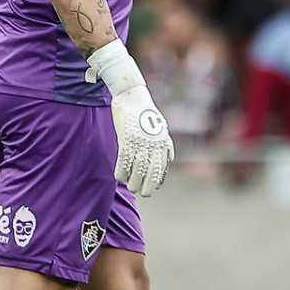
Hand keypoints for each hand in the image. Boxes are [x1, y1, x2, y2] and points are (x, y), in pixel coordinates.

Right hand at [86, 38, 174, 195]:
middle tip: (141, 193)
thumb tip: (170, 159)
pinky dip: (121, 171)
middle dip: (146, 186)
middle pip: (150, 171)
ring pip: (137, 168)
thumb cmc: (146, 113)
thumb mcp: (161, 128)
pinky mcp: (126, 138)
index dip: (156, 180)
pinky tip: (119, 177)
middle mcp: (152, 143)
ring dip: (133, 181)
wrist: (133, 96)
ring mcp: (139, 141)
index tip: (152, 188)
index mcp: (161, 142)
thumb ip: (166, 144)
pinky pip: (124, 160)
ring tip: (130, 187)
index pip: (161, 167)